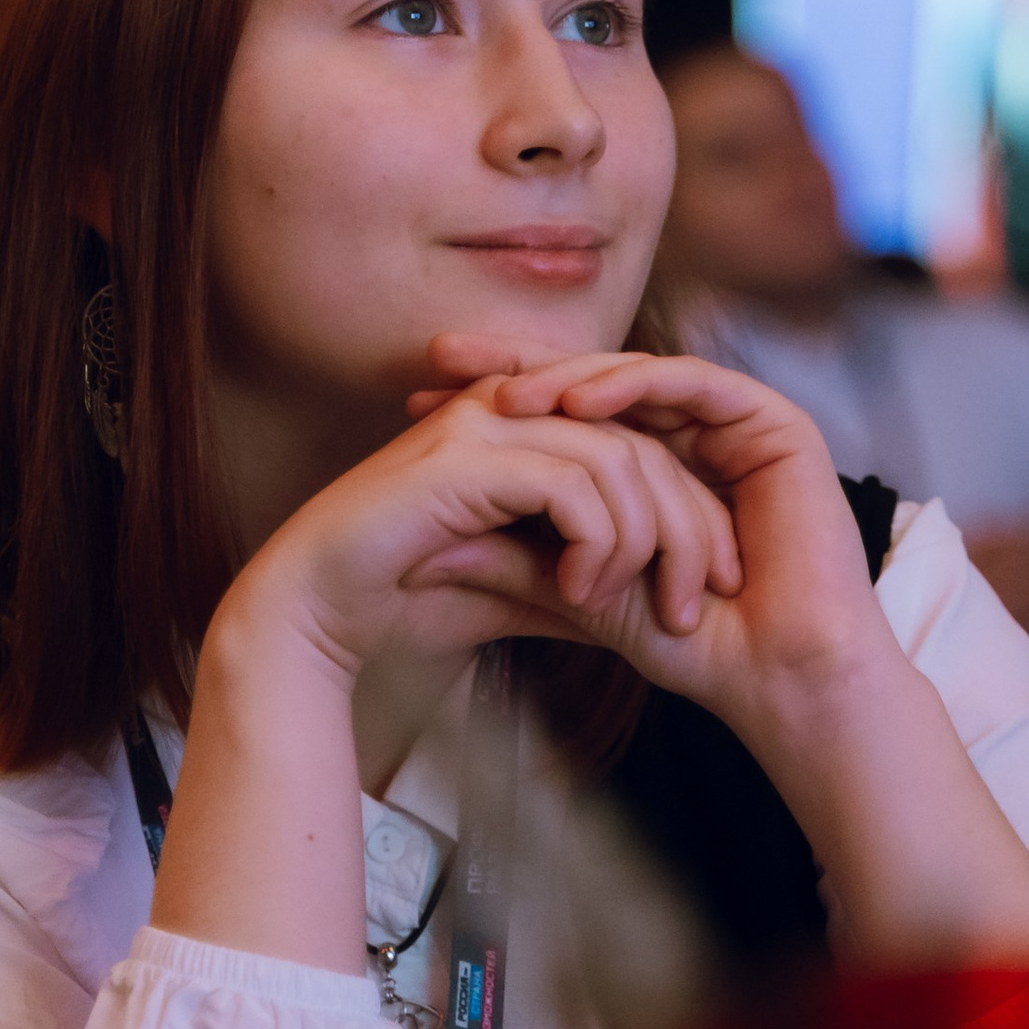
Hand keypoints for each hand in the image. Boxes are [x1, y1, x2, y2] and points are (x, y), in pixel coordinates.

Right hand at [156, 369, 739, 975]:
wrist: (316, 619)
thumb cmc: (407, 604)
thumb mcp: (528, 592)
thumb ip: (591, 582)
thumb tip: (668, 603)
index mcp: (526, 428)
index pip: (644, 448)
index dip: (692, 515)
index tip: (712, 589)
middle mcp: (510, 409)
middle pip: (648, 448)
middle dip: (689, 531)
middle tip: (693, 608)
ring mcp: (484, 424)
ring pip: (622, 461)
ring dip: (646, 543)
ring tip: (630, 609)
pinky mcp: (465, 456)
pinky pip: (573, 483)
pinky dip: (595, 543)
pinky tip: (579, 594)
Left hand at [407, 334, 894, 745]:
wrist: (777, 680)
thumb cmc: (692, 649)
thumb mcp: (579, 592)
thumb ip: (515, 559)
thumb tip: (422, 548)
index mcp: (650, 469)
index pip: (563, 419)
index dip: (495, 402)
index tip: (418, 399)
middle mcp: (690, 439)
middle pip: (593, 385)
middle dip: (517, 368)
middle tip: (445, 360)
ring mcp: (733, 427)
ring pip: (639, 377)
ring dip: (570, 378)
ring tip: (508, 394)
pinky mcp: (775, 424)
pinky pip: (695, 386)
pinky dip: (636, 385)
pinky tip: (581, 400)